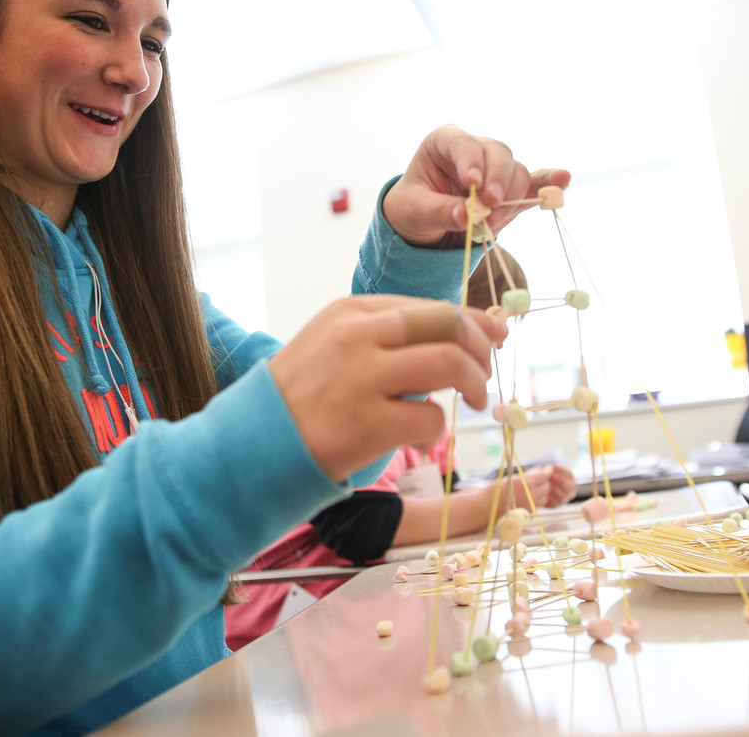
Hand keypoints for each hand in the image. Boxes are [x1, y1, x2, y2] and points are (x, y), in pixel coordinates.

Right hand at [269, 295, 506, 481]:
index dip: (472, 322)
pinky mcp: (367, 423)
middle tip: (486, 373)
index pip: (430, 306)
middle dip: (480, 347)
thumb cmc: (303, 396)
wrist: (255, 442)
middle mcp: (357, 336)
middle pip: (447, 324)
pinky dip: (437, 428)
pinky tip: (420, 434)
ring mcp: (362, 378)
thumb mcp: (335, 344)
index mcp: (351, 312)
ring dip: (475, 383)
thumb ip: (388, 335)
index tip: (493, 338)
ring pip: (449, 364)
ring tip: (475, 401)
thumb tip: (461, 332)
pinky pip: (430, 419)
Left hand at [382, 124, 571, 248]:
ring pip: (517, 172)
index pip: (462, 143)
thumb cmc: (412, 208)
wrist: (422, 225)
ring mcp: (496, 168)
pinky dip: (548, 184)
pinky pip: (534, 184)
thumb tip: (467, 216)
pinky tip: (563, 181)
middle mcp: (475, 149)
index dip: (471, 161)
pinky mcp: (510, 190)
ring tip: (492, 224)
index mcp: (444, 142)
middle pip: (499, 153)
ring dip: (511, 198)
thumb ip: (439, 211)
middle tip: (489, 207)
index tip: (472, 184)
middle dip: (497, 180)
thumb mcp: (414, 211)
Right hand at [489, 464, 577, 512]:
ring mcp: (529, 506)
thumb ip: (528, 475)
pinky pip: (538, 506)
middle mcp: (529, 495)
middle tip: (536, 481)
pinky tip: (526, 499)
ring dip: (541, 493)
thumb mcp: (512, 478)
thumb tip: (542, 471)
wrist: (485, 508)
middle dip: (543, 483)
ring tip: (530, 490)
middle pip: (546, 487)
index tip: (543, 472)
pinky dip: (536, 501)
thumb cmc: (495, 490)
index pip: (544, 477)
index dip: (544, 474)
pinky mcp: (528, 514)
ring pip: (544, 498)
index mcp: (524, 483)